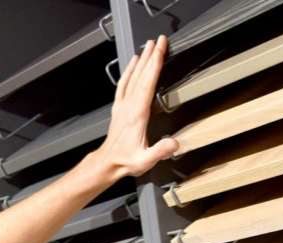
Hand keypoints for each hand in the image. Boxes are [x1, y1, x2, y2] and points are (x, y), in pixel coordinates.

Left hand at [86, 35, 179, 184]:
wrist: (108, 163)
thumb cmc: (125, 160)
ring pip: (133, 76)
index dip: (155, 63)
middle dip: (151, 55)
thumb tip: (174, 143)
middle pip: (142, 74)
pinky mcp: (119, 108)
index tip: (161, 49)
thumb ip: (160, 151)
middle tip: (158, 40)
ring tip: (147, 46)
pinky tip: (132, 64)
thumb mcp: (145, 160)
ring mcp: (123, 105)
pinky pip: (123, 84)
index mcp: (137, 113)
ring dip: (141, 60)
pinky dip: (129, 71)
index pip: (148, 82)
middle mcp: (129, 105)